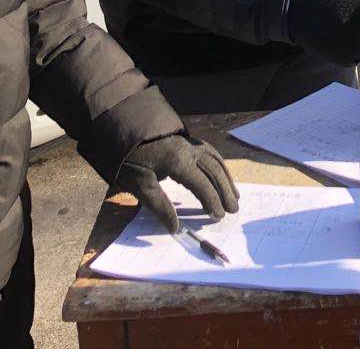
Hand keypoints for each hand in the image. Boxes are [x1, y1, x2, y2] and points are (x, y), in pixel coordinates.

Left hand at [114, 134, 239, 233]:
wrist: (124, 132)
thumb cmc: (129, 161)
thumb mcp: (139, 185)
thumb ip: (159, 207)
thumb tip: (176, 228)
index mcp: (177, 162)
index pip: (202, 184)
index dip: (212, 201)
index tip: (218, 216)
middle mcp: (189, 150)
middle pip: (214, 172)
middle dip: (225, 192)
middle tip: (234, 209)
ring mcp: (190, 143)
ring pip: (215, 161)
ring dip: (226, 179)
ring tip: (235, 195)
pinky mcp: (187, 141)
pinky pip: (210, 152)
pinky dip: (220, 165)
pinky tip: (222, 174)